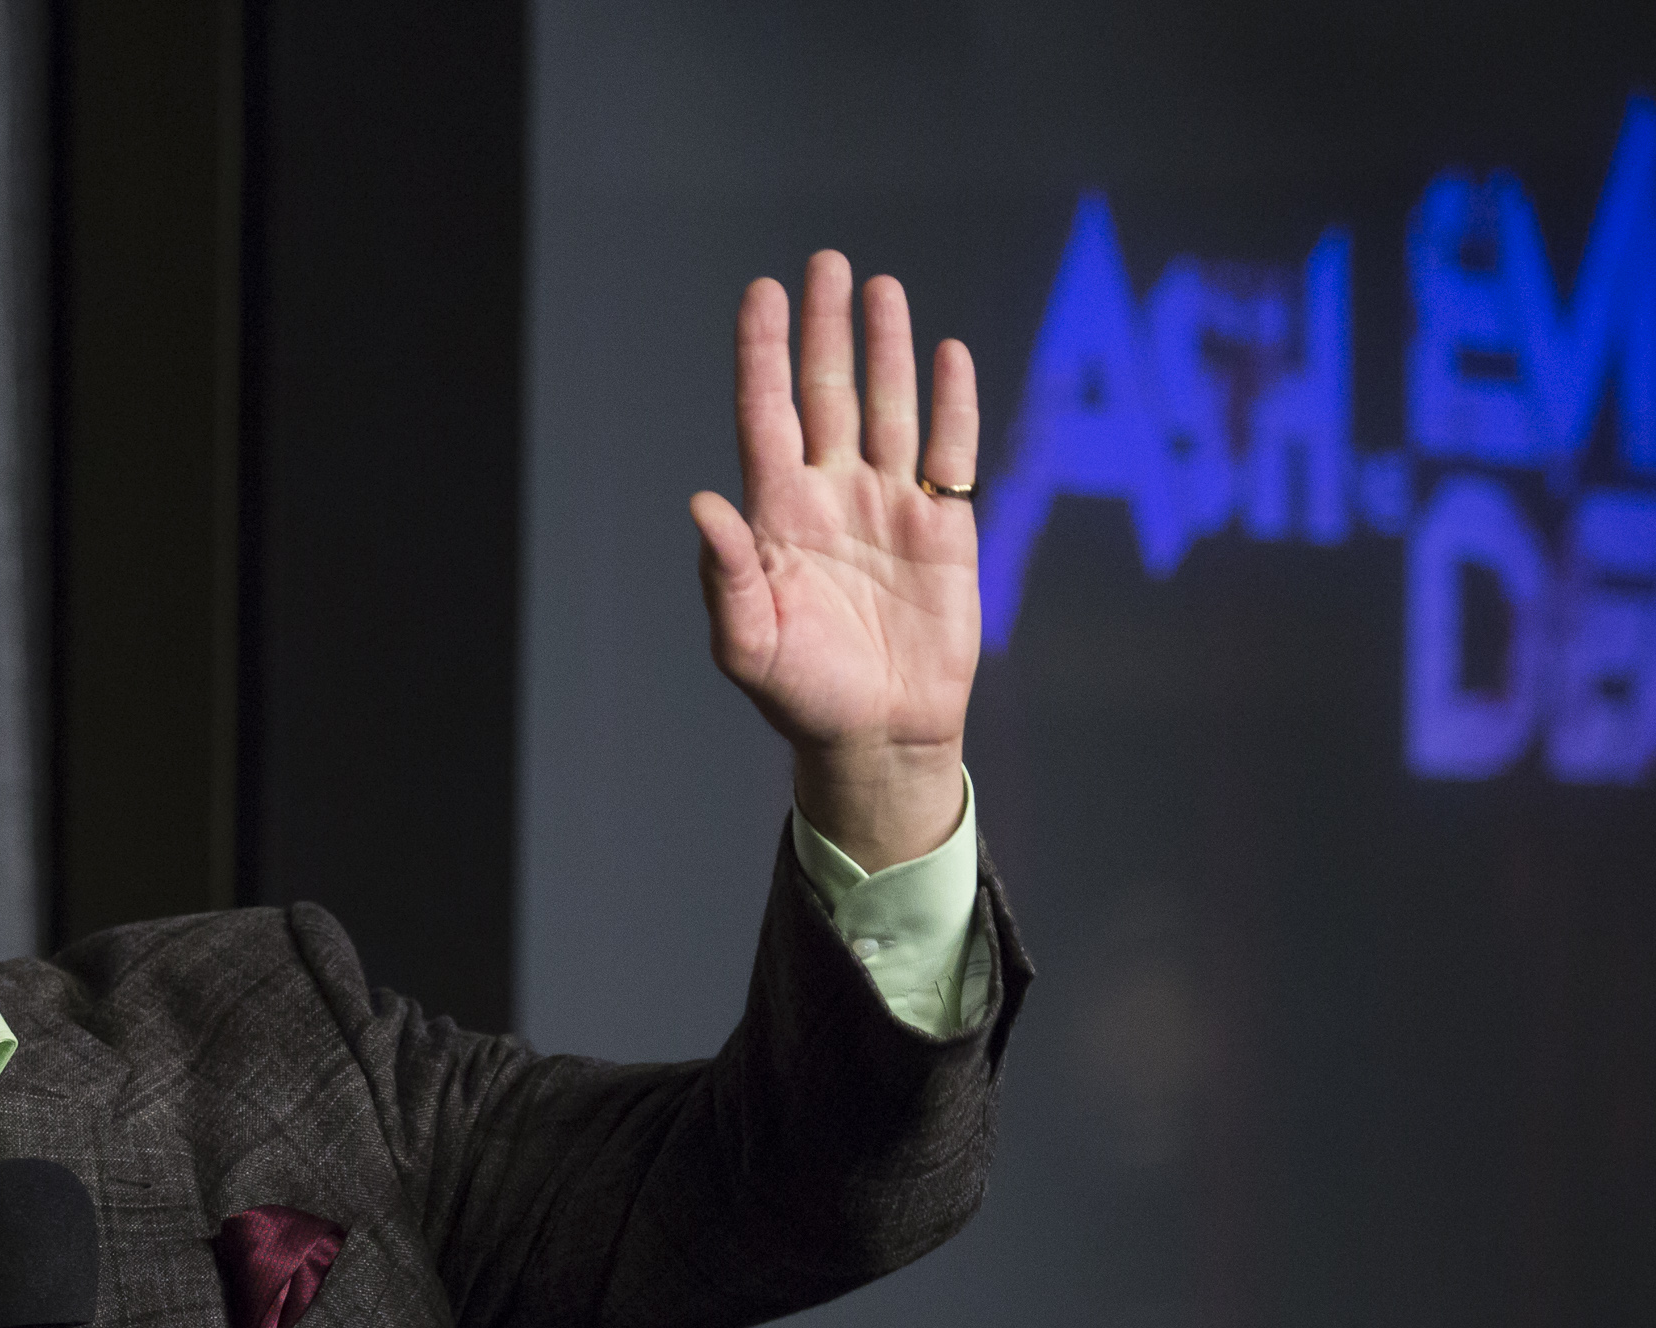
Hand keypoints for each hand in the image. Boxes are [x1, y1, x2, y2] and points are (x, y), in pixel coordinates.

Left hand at [691, 250, 979, 870]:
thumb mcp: (748, 644)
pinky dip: (952, 404)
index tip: (763, 292)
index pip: (766, 414)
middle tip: (826, 264)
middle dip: (825, 330)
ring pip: (889, 409)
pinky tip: (949, 355)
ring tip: (881, 289)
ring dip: (886, 350)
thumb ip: (724, 575)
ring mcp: (889, 507)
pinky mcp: (944, 529)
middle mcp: (831, 496)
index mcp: (777, 516)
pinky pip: (949, 453)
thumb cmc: (802, 695)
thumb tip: (703, 502)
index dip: (763, 353)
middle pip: (827, 394)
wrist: (879, 736)